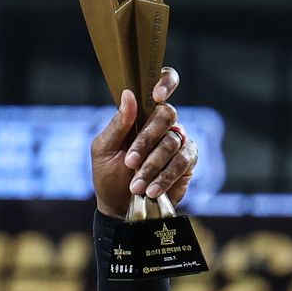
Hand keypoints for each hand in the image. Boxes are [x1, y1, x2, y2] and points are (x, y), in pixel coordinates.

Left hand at [91, 65, 199, 216]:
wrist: (119, 209)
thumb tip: (129, 94)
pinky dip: (165, 176)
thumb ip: (117, 124)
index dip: (165, 82)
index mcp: (141, 114)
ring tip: (136, 186)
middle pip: (167, 114)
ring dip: (152, 165)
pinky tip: (151, 190)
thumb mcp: (104, 150)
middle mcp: (162, 124)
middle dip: (147, 140)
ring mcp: (177, 142)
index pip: (161, 85)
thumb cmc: (108, 176)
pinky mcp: (187, 163)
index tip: (157, 95)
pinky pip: (183, 161)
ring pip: (172, 141)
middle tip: (129, 162)